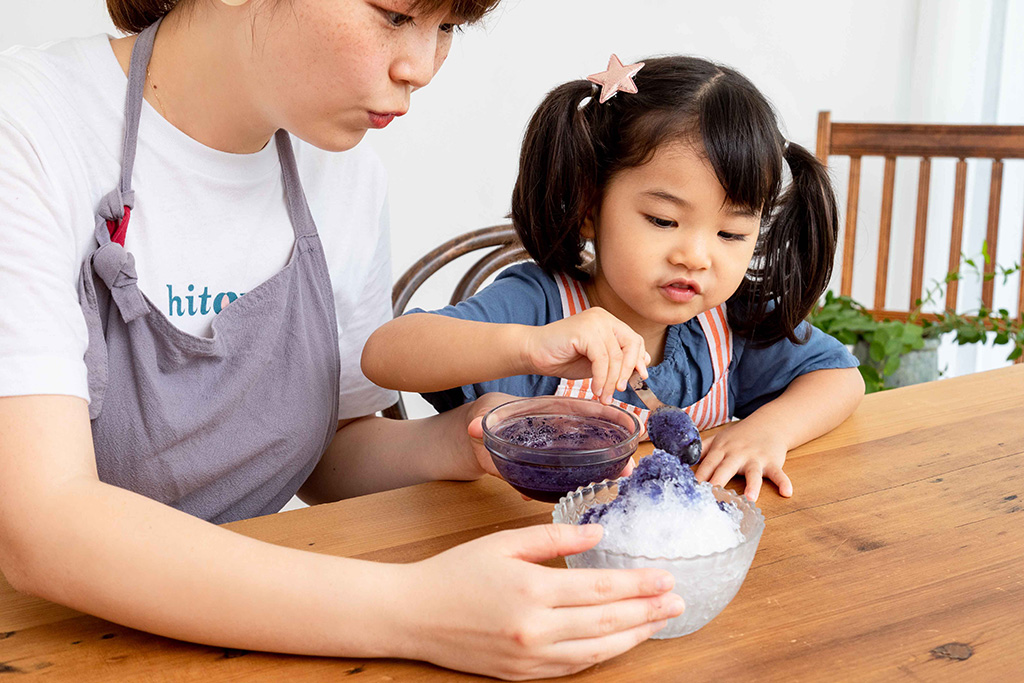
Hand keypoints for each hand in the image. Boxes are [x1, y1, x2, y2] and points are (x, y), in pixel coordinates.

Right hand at [398, 524, 683, 679]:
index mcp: (531, 590)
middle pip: (607, 622)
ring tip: (660, 622)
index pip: (600, 589)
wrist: (412, 615)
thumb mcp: (503, 543)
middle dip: (648, 612)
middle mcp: (535, 629)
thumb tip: (597, 534)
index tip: (666, 577)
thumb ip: (553, 537)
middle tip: (678, 601)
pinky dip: (602, 654)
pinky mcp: (522, 674)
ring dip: (634, 636)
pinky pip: (574, 667)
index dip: (638, 585)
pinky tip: (620, 641)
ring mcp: (530, 657)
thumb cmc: (455, 572)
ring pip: (597, 650)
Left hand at [465, 394, 634, 498]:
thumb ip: (481, 422)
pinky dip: (570, 489)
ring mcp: (553, 454)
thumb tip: (474, 427)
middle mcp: (557, 434)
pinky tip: (577, 500)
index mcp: (550, 413)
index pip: (586, 412)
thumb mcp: (487, 412)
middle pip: (593, 441)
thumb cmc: (488, 416)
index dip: (610, 418)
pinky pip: (563, 480)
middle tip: (629, 466)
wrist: (475, 435)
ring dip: (602, 472)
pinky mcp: (543, 472)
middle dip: (614, 452)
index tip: (631, 426)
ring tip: (617, 482)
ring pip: (584, 462)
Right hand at [523, 308, 649, 403]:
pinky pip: (602, 359)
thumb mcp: (596, 361)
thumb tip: (641, 367)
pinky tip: (595, 389)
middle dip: (627, 371)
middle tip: (620, 390)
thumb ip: (615, 361)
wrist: (533, 353)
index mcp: (608, 322)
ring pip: (615, 356)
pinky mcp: (584, 331)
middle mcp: (603, 317)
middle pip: (631, 344)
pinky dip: (601, 378)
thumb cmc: (562, 357)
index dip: (639, 360)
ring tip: (603, 396)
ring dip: (611, 381)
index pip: (634, 339)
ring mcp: (594, 322)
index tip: (639, 378)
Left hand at [693, 421, 792, 500]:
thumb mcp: (719, 439)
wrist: (769, 423)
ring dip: (752, 485)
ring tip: (750, 499)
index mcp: (721, 450)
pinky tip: (787, 493)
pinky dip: (784, 482)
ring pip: (753, 473)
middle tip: (710, 498)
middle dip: (718, 482)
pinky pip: (778, 473)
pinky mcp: (772, 462)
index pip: (707, 464)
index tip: (690, 490)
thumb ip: (701, 449)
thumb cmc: (740, 435)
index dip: (699, 476)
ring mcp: (755, 458)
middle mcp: (737, 454)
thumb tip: (679, 459)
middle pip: (725, 469)